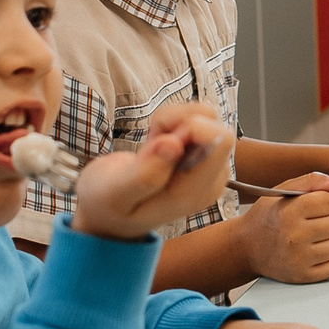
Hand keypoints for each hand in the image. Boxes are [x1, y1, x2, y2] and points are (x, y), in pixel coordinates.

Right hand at [69, 103, 233, 242]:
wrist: (110, 211)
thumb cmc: (108, 203)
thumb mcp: (114, 194)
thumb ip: (143, 175)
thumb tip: (174, 144)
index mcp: (193, 192)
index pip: (221, 141)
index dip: (190, 127)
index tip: (159, 140)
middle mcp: (209, 179)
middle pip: (214, 125)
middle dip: (178, 121)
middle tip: (150, 142)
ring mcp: (208, 165)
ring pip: (206, 116)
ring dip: (173, 120)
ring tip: (151, 143)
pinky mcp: (202, 153)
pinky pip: (197, 118)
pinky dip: (172, 121)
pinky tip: (156, 142)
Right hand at [234, 174, 328, 283]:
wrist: (245, 247)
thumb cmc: (265, 218)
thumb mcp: (282, 191)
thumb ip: (311, 181)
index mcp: (289, 212)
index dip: (326, 202)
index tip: (315, 206)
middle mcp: (294, 236)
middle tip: (312, 222)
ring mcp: (299, 258)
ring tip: (312, 238)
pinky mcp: (302, 275)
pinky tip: (314, 252)